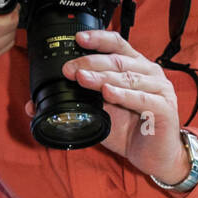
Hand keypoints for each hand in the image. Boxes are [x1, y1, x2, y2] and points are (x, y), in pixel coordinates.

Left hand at [25, 28, 189, 181]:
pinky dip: (124, 95)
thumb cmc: (133, 132)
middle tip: (69, 69)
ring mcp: (160, 90)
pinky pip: (142, 99)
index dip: (98, 39)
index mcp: (135, 68)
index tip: (76, 39)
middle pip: (118, 61)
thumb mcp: (99, 116)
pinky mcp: (164, 109)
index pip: (117, 44)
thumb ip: (74, 105)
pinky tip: (108, 93)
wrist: (156, 158)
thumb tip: (33, 106)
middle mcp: (149, 74)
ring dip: (103, 77)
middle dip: (90, 63)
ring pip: (129, 78)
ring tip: (83, 79)